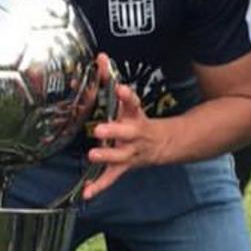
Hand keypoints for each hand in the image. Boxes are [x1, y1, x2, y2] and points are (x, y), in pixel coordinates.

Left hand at [84, 62, 169, 199]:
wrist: (163, 145)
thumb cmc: (138, 121)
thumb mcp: (129, 102)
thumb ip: (111, 79)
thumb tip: (100, 56)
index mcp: (136, 116)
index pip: (133, 103)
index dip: (127, 97)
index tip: (120, 89)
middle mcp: (135, 135)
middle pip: (127, 132)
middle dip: (114, 131)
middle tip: (99, 129)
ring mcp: (131, 152)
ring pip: (120, 155)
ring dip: (107, 155)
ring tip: (93, 155)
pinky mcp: (125, 166)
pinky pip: (112, 177)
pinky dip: (100, 186)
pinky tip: (87, 193)